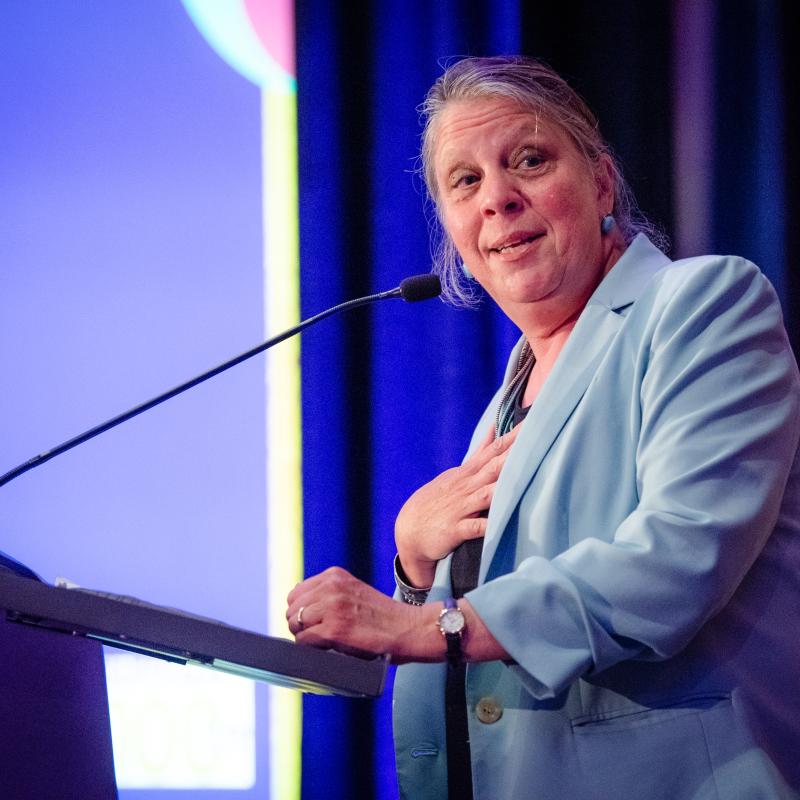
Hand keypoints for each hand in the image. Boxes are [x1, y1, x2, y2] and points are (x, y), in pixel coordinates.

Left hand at [286, 567, 434, 660]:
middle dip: (299, 623)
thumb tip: (302, 608)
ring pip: (295, 623)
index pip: (297, 591)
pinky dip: (311, 648)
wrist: (408, 628)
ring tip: (322, 642)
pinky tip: (326, 648)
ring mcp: (332, 607)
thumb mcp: (354, 591)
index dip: (301, 609)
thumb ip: (331, 593)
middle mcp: (331, 587)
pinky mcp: (334, 630)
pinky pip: (304, 640)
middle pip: (292, 607)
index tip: (311, 621)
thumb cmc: (383, 616)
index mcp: (335, 575)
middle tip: (315, 634)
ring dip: (304, 635)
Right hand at [394, 424, 519, 587]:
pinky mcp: (456, 530)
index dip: (513, 437)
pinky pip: (474, 528)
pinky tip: (499, 525)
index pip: (494, 450)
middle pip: (493, 467)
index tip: (534, 422)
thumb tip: (494, 428)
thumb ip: (479, 452)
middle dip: (514, 454)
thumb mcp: (457, 472)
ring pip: (486, 495)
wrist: (409, 529)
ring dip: (503, 486)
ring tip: (523, 478)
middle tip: (536, 440)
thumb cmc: (439, 499)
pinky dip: (486, 526)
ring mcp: (461, 508)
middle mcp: (466, 487)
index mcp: (468, 473)